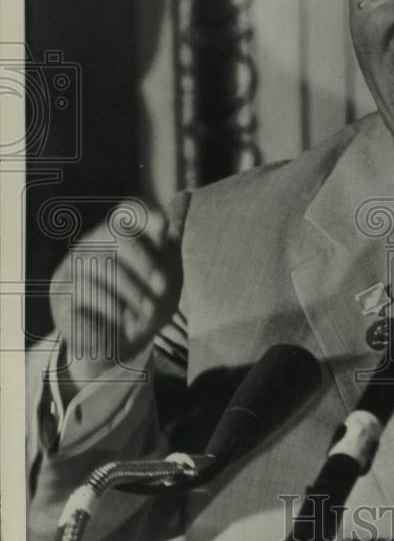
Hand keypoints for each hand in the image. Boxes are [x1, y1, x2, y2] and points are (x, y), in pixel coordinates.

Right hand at [49, 202, 182, 397]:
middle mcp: (91, 244)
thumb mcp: (163, 271)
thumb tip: (185, 195)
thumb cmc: (143, 302)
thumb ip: (170, 237)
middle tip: (163, 287)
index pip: (127, 211)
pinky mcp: (61, 293)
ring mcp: (72, 267)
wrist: (118, 345)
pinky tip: (126, 322)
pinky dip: (113, 309)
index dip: (146, 215)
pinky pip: (87, 292)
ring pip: (104, 265)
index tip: (165, 228)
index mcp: (116, 234)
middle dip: (145, 262)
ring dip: (132, 292)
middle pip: (118, 236)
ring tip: (148, 312)